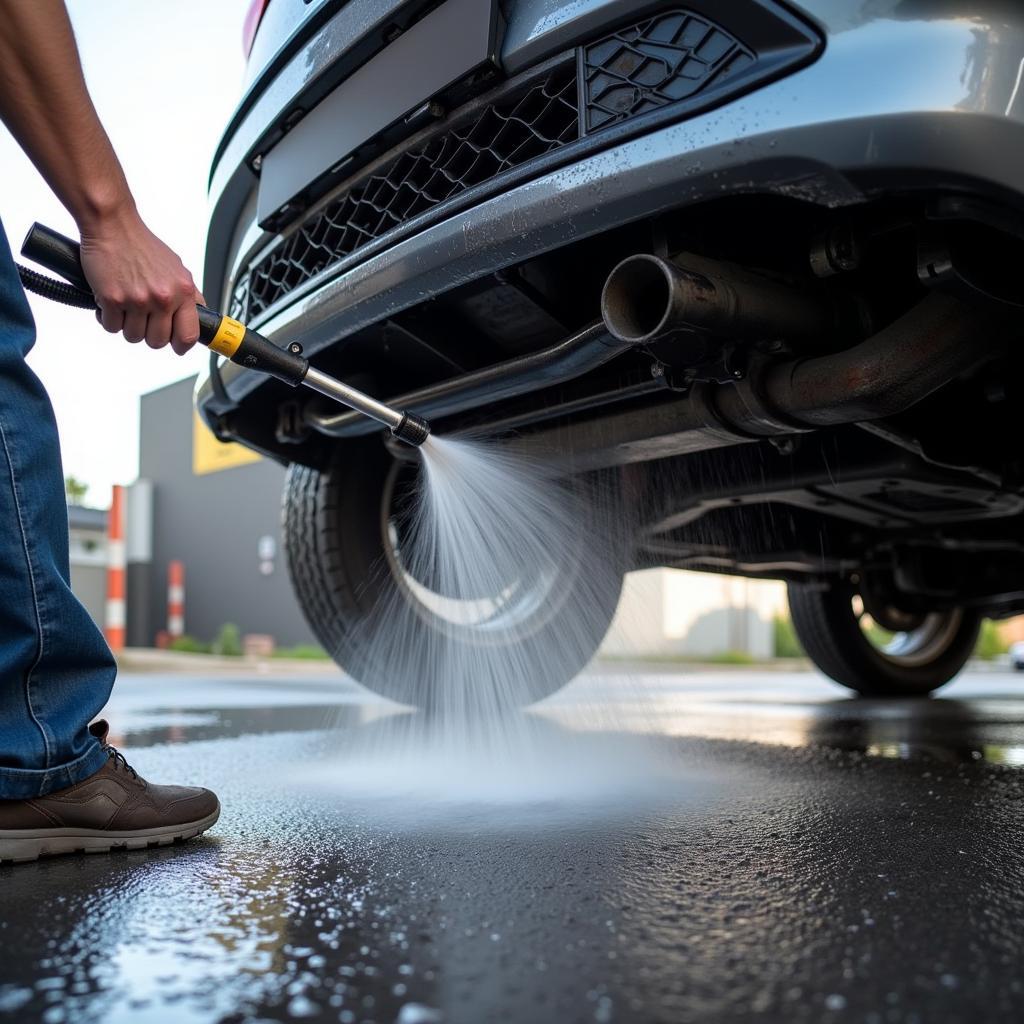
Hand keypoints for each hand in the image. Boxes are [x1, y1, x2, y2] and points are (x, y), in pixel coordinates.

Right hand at [79, 206, 205, 355]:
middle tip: (142, 319)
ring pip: (133, 337)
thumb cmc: (142, 245)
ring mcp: (137, 300)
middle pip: (158, 341)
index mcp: (183, 292)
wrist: (113, 224)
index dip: (181, 346)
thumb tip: (200, 314)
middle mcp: (163, 298)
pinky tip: (110, 304)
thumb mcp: (177, 269)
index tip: (176, 346)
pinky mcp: (112, 299)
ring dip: (127, 326)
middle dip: (148, 334)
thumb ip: (189, 294)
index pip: (188, 335)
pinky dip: (108, 319)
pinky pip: (111, 327)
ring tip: (126, 307)